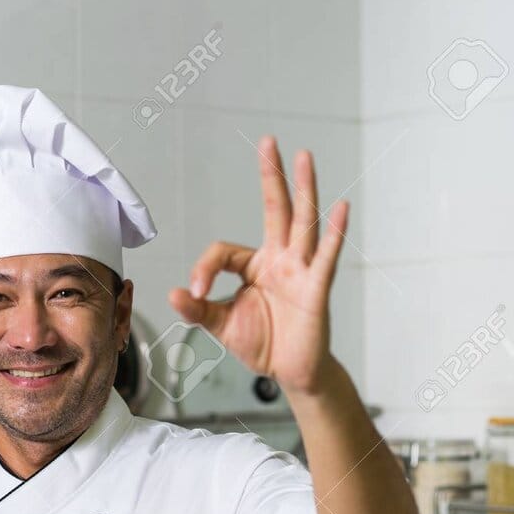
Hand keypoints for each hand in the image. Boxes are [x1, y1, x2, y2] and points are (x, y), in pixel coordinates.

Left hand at [168, 136, 348, 394]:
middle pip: (276, 210)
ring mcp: (300, 270)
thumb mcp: (221, 325)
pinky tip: (340, 208)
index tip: (196, 293)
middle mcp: (280, 260)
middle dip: (271, 176)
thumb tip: (173, 293)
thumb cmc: (262, 343)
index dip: (205, 269)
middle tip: (268, 141)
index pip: (224, 252)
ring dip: (303, 189)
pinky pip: (325, 257)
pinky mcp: (316, 288)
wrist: (291, 372)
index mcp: (255, 266)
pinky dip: (333, 233)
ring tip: (303, 156)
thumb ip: (198, 309)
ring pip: (302, 223)